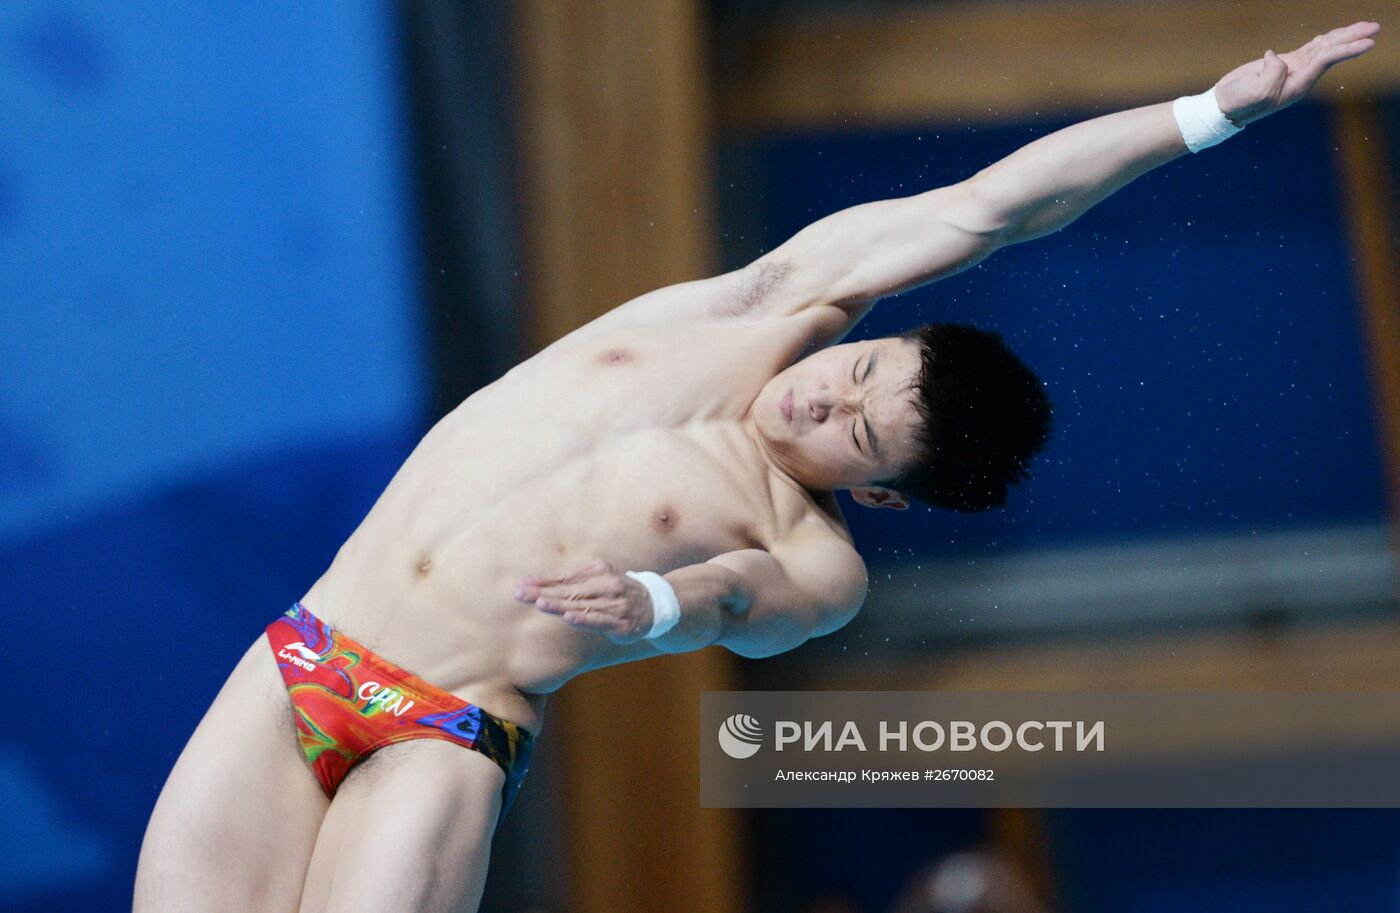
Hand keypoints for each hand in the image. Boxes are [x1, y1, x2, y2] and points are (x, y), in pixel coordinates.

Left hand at [515, 559, 653, 643]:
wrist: (658, 605)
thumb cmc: (619, 592)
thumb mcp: (599, 579)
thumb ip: (570, 582)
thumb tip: (535, 583)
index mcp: (599, 572)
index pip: (565, 579)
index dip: (542, 583)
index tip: (521, 585)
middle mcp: (606, 586)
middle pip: (569, 591)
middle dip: (543, 593)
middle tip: (520, 593)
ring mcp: (614, 605)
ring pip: (582, 605)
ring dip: (559, 605)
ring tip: (540, 603)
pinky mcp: (621, 623)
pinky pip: (599, 621)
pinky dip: (584, 618)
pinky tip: (570, 616)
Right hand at [1214, 21, 1379, 125]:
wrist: (1223, 106)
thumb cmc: (1239, 102)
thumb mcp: (1257, 90)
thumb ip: (1274, 72)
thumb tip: (1279, 57)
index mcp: (1298, 84)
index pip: (1326, 61)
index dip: (1347, 49)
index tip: (1369, 42)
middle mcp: (1301, 76)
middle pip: (1332, 52)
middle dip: (1353, 38)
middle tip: (1375, 27)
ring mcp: (1293, 69)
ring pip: (1323, 47)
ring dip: (1343, 36)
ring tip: (1363, 26)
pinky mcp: (1283, 64)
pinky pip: (1309, 49)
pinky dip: (1324, 40)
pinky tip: (1335, 35)